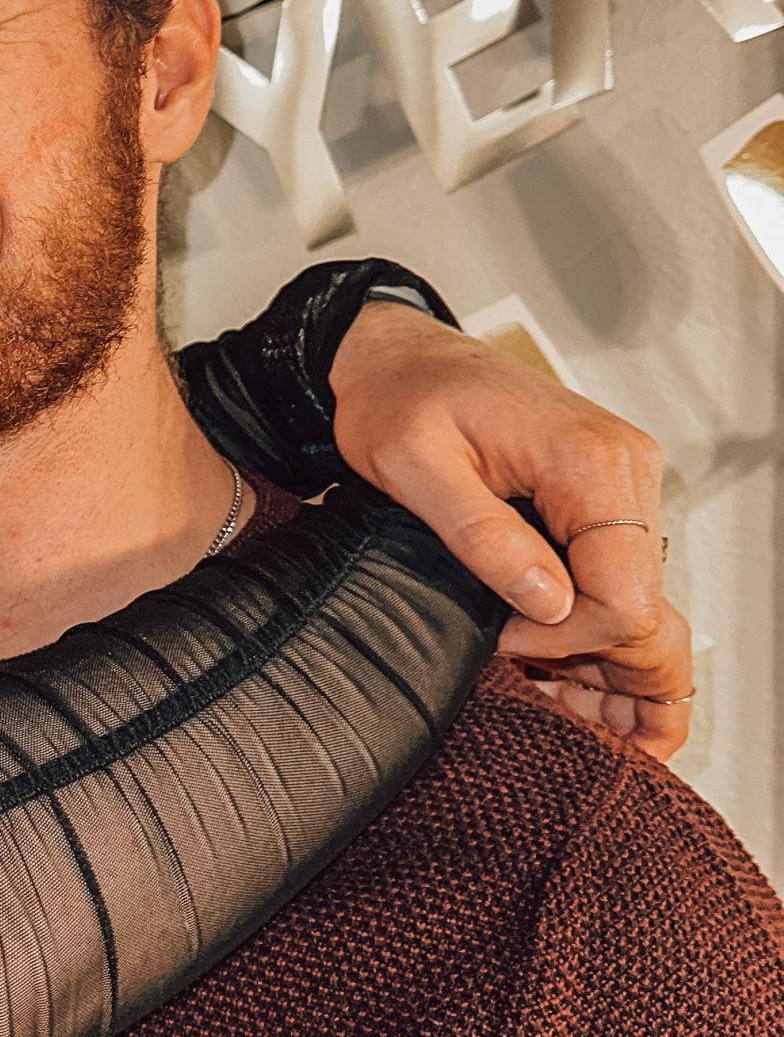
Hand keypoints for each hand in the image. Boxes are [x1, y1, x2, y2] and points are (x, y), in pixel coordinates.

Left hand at [330, 303, 692, 759]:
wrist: (396, 357)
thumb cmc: (397, 399)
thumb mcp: (413, 468)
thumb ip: (481, 535)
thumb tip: (549, 604)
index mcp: (592, 462)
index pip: (623, 596)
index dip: (564, 639)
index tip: (497, 637)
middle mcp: (627, 470)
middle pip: (640, 604)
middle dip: (587, 653)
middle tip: (526, 679)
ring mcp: (622, 482)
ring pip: (635, 595)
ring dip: (589, 642)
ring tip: (533, 673)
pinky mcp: (603, 494)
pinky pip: (615, 571)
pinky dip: (585, 614)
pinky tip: (538, 637)